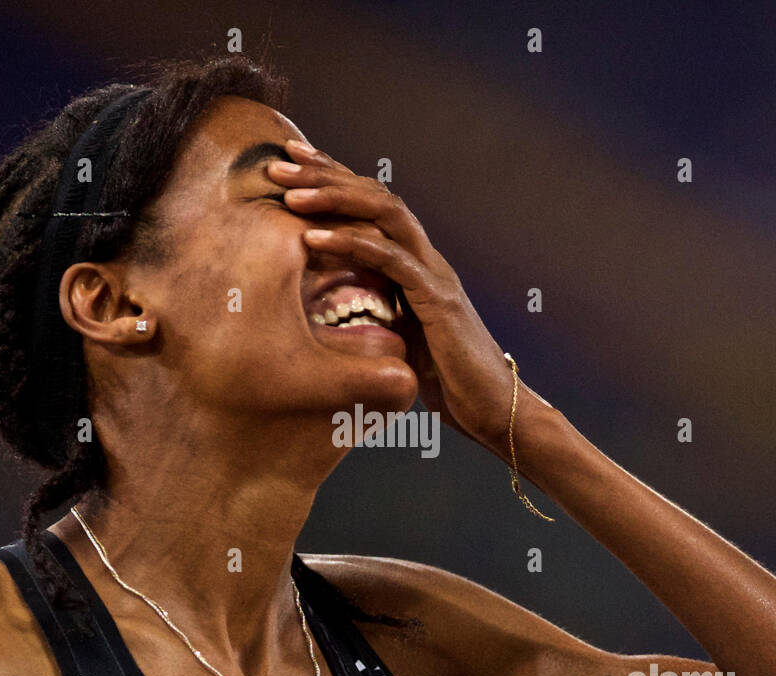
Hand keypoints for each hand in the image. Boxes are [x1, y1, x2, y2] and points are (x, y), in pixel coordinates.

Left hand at [268, 140, 519, 452]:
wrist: (496, 411)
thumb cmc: (448, 384)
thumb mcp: (399, 342)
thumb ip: (374, 317)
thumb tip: (329, 315)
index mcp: (416, 264)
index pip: (372, 207)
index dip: (333, 180)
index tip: (291, 165)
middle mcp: (427, 258)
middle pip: (376, 195)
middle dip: (326, 175)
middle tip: (278, 165)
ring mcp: (435, 274)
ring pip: (385, 214)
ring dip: (334, 198)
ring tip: (289, 193)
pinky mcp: (439, 300)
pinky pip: (390, 260)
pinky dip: (350, 244)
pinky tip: (311, 238)